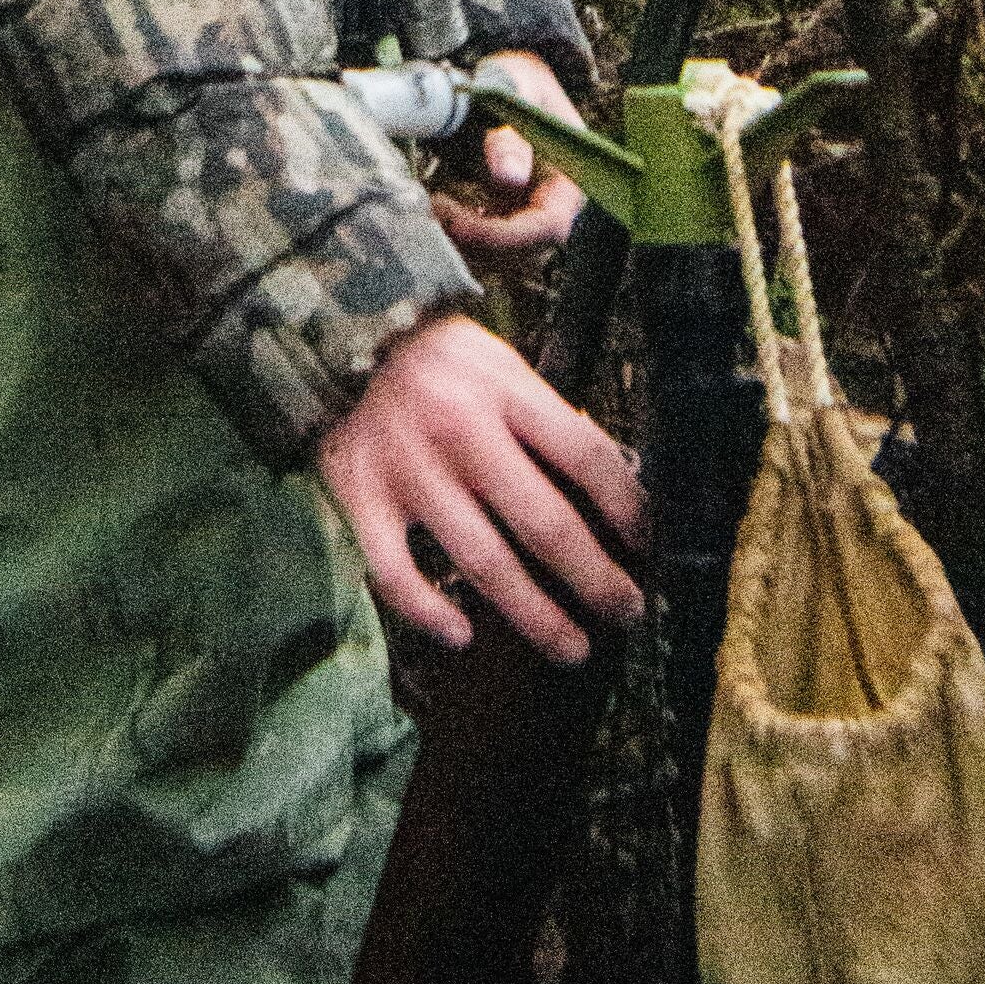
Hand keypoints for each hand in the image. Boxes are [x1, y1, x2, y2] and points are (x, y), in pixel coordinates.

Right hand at [316, 309, 643, 668]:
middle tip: (627, 612)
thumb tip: (610, 479)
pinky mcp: (362, 498)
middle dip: (595, 578)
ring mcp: (409, 471)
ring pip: (482, 561)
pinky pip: (395, 572)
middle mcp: (460, 432)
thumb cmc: (438, 359)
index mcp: (502, 390)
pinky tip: (462, 634)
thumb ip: (544, 415)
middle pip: (543, 522)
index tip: (645, 541)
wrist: (338, 336)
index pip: (583, 454)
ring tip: (573, 647)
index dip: (625, 504)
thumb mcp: (500, 361)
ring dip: (535, 615)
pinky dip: (428, 611)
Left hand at [427, 47, 587, 267]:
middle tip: (436, 210)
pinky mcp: (511, 215)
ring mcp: (533, 212)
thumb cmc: (515, 80)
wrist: (507, 79)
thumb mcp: (515, 94)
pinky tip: (442, 209)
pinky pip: (491, 243)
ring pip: (506, 255)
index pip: (549, 226)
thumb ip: (511, 132)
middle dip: (480, 241)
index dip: (506, 235)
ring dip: (468, 244)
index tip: (460, 223)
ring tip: (434, 206)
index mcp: (571, 178)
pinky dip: (464, 236)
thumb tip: (509, 179)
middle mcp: (557, 204)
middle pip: (526, 250)